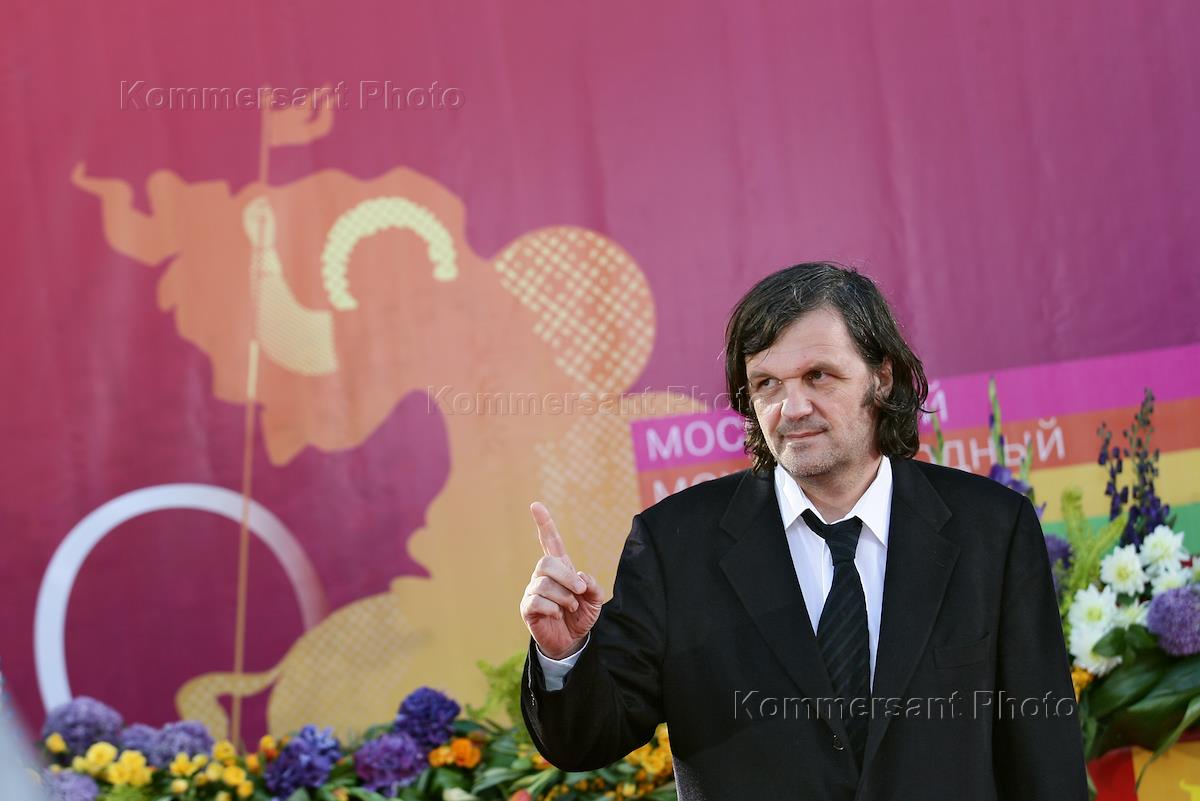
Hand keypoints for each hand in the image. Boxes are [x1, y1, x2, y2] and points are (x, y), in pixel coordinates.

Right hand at [520, 501, 605, 659]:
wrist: (571, 641)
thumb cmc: (580, 616)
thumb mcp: (595, 600)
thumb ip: (592, 586)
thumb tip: (579, 577)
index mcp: (560, 568)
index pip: (550, 542)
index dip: (544, 524)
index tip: (536, 505)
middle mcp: (542, 576)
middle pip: (546, 563)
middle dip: (566, 577)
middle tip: (578, 592)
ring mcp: (533, 591)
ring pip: (543, 584)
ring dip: (563, 598)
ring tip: (569, 608)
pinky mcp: (527, 608)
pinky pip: (536, 601)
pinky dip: (553, 609)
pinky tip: (557, 615)